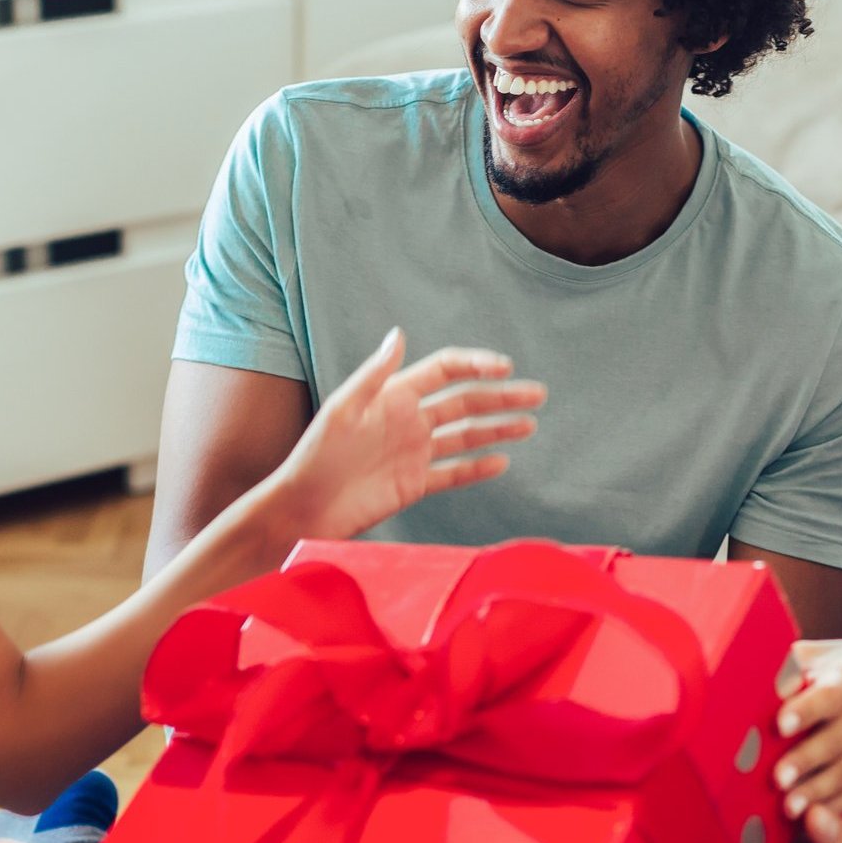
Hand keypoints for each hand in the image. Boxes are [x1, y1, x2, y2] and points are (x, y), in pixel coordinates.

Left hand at [268, 328, 545, 540]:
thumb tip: (399, 333)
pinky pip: (453, 473)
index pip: (445, 371)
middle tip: (538, 394)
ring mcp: (414, 453)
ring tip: (530, 424)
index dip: (476, 365)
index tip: (505, 367)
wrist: (303, 509)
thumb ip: (374, 374)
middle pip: (465, 402)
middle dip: (502, 396)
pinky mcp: (414, 485)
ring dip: (498, 429)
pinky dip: (477, 468)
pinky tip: (502, 462)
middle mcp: (409, 421)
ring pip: (465, 436)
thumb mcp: (342, 410)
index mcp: (394, 396)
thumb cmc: (315, 457)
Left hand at [773, 639, 841, 818]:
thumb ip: (795, 664)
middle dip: (806, 760)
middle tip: (778, 778)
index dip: (806, 709)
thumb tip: (759, 680)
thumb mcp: (831, 653)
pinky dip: (835, 807)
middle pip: (837, 739)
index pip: (830, 694)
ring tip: (789, 807)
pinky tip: (812, 820)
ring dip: (817, 791)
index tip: (781, 723)